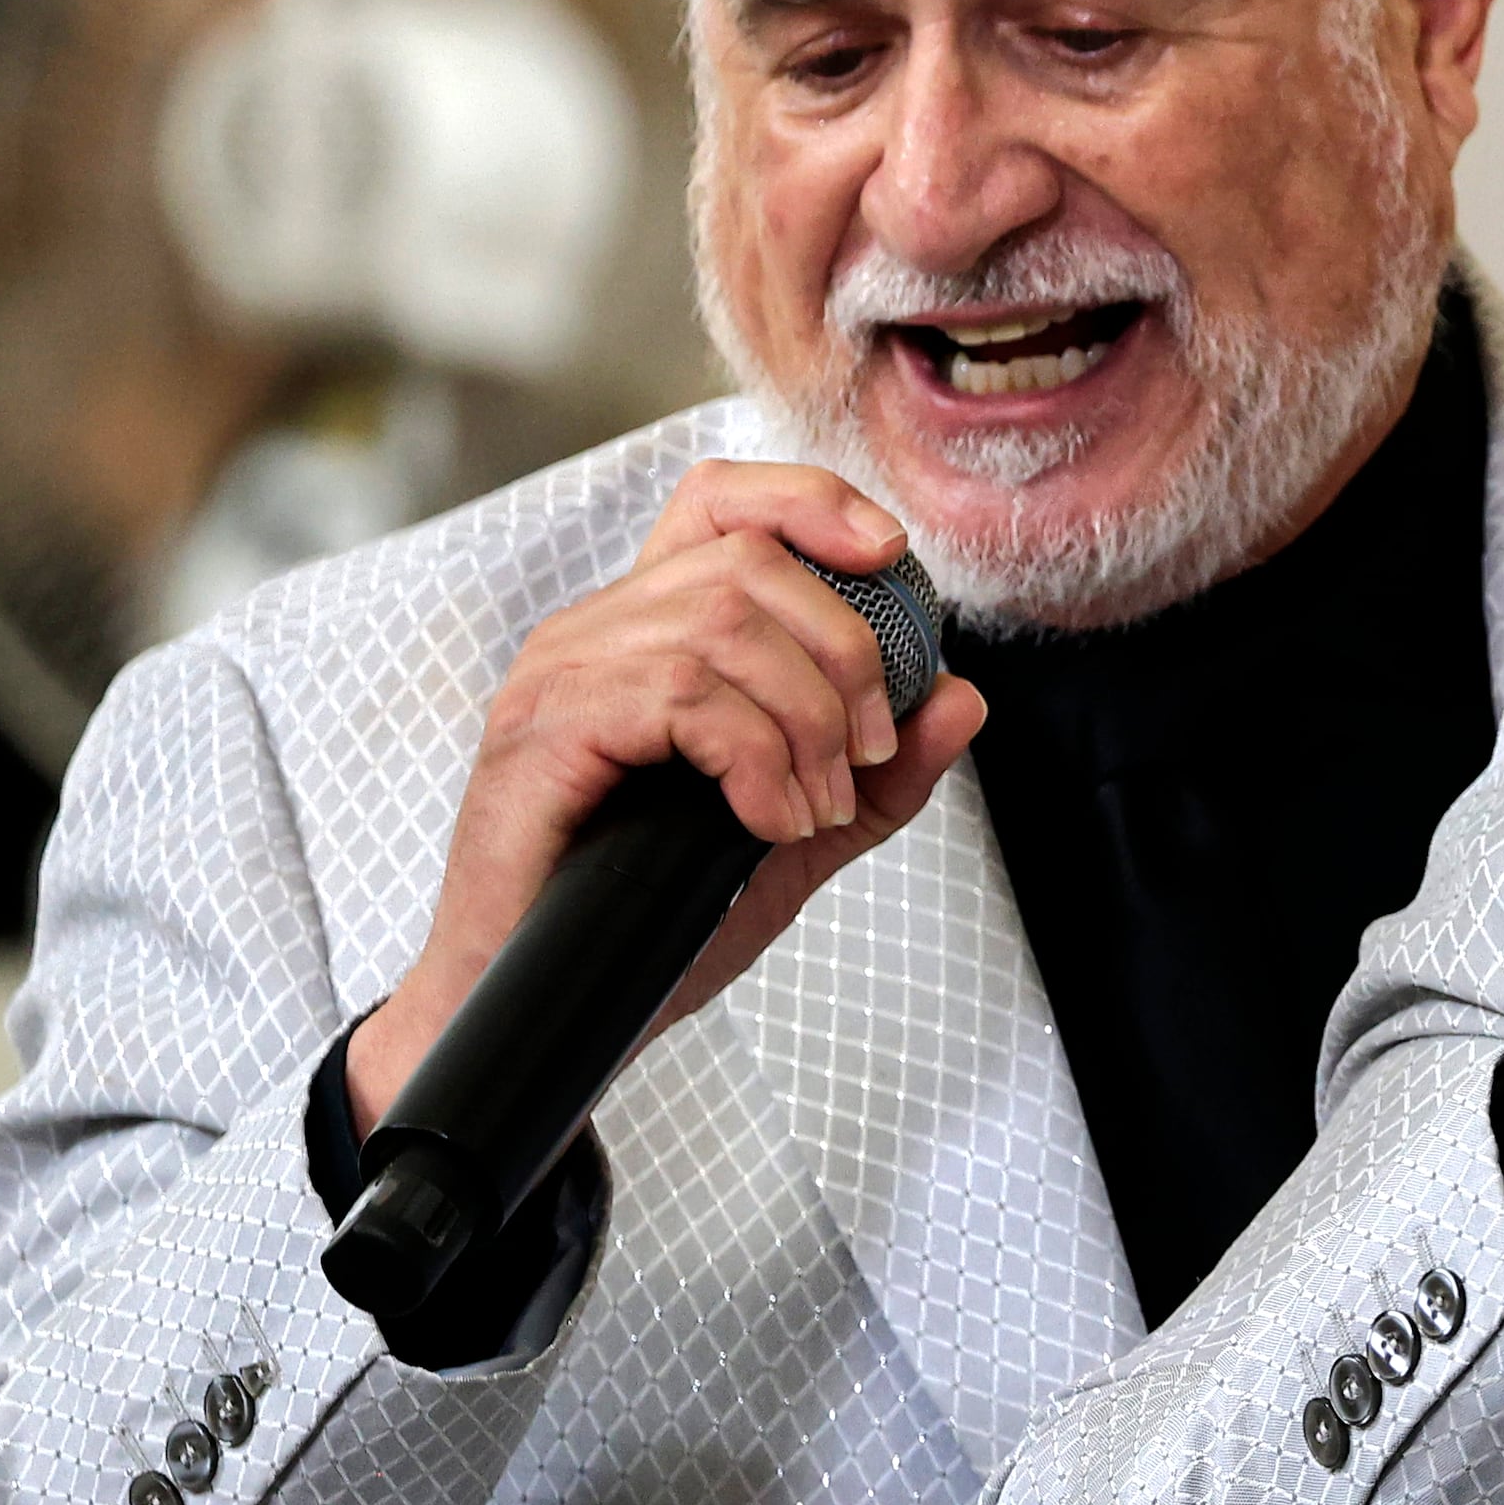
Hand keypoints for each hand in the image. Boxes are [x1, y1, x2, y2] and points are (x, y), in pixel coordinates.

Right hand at [350, 465, 983, 1131]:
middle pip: (749, 563)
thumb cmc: (657, 914)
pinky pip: (680, 697)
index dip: (808, 501)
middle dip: (844, 655)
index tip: (890, 554)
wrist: (563, 1003)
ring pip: (722, 627)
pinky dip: (755, 760)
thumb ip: (881, 773)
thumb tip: (961, 696)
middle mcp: (596, 632)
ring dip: (805, 722)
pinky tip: (768, 822)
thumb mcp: (800, 834)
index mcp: (650, 632)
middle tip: (865, 757)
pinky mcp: (542, 732)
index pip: (719, 504)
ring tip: (814, 807)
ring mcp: (560, 675)